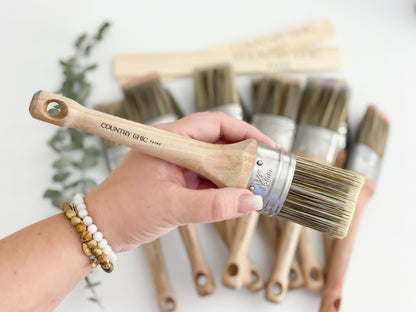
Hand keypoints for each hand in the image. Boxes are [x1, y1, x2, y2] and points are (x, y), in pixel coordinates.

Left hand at [85, 112, 275, 251]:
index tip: (267, 147)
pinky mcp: (177, 181)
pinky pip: (207, 178)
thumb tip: (251, 201)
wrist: (99, 229)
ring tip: (258, 183)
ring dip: (235, 172)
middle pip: (219, 142)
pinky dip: (223, 186)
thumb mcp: (173, 206)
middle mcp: (176, 148)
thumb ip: (214, 206)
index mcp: (171, 140)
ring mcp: (177, 164)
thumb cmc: (125, 210)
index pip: (215, 124)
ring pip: (215, 161)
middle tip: (268, 167)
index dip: (245, 133)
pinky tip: (237, 196)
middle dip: (245, 154)